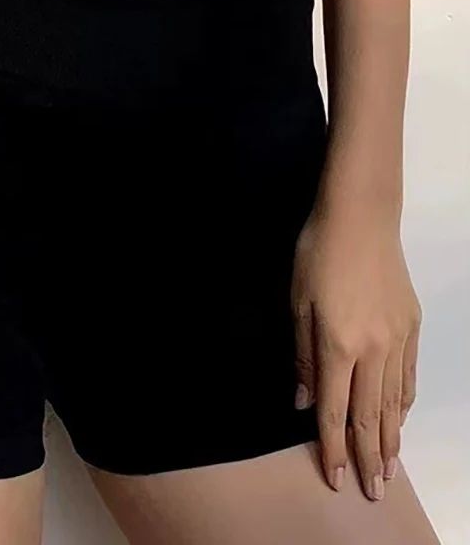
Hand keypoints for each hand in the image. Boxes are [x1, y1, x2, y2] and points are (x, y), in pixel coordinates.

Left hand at [291, 209, 421, 501]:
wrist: (360, 218)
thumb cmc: (317, 255)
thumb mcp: (297, 303)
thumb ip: (302, 356)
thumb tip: (302, 401)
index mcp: (338, 344)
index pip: (336, 410)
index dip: (334, 447)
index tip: (336, 478)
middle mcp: (374, 349)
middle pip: (372, 415)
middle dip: (369, 456)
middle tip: (372, 490)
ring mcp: (399, 338)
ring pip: (396, 400)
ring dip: (392, 438)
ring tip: (389, 467)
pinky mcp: (412, 325)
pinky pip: (409, 375)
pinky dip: (405, 402)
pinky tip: (401, 416)